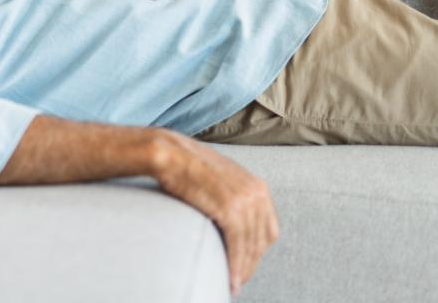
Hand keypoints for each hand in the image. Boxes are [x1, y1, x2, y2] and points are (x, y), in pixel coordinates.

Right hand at [150, 130, 279, 296]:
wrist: (169, 153)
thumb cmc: (187, 166)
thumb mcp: (220, 179)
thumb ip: (232, 196)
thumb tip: (228, 218)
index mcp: (258, 186)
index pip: (268, 229)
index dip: (257, 250)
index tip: (245, 263)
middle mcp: (257, 193)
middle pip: (261, 241)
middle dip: (251, 263)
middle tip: (238, 280)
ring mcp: (245, 201)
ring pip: (251, 247)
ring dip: (243, 270)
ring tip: (233, 285)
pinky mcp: (230, 209)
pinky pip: (238, 245)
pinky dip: (236, 265)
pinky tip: (231, 278)